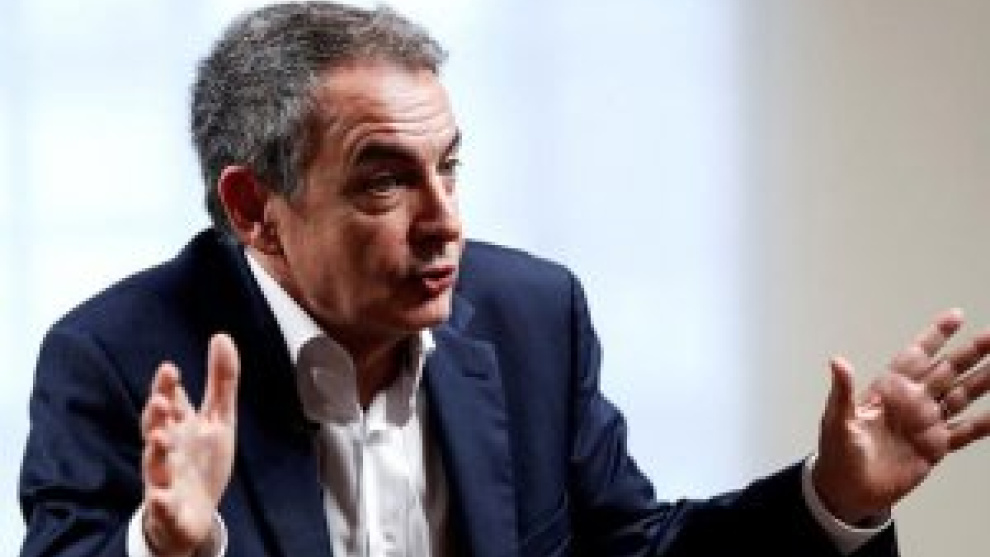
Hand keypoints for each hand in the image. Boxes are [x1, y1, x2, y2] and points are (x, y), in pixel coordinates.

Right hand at [141, 333, 239, 555]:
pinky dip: (160, 502)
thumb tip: (222, 337)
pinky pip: (161, 506)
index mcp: (179, 425)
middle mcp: (168, 447)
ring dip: (156, 451)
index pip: (170, 401)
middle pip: (156, 428)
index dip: (166, 386)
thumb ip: (221, 380)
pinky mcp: (168, 507)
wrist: (193, 512)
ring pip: (154, 463)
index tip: (169, 369)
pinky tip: (160, 497)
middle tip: (160, 401)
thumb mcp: (218, 417)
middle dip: (155, 415)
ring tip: (161, 438)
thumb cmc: (201, 459)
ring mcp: (164, 477)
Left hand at [813, 309, 989, 523]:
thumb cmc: (837, 452)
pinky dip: (984, 424)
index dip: (935, 336)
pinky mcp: (935, 446)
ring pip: (962, 395)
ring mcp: (926, 422)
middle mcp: (912, 401)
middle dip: (970, 352)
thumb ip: (842, 391)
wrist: (848, 488)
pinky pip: (965, 432)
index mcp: (888, 389)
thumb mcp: (837, 419)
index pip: (916, 355)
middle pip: (947, 370)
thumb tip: (837, 361)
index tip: (957, 316)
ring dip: (983, 381)